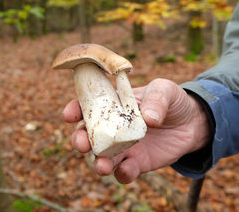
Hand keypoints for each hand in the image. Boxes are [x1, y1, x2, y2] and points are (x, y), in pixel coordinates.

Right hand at [64, 78, 209, 183]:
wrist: (192, 123)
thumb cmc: (171, 100)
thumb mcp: (165, 90)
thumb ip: (156, 99)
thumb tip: (149, 119)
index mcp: (111, 105)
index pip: (86, 107)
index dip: (74, 111)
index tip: (70, 115)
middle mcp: (112, 127)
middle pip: (87, 135)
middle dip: (79, 140)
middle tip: (82, 144)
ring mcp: (122, 147)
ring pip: (101, 157)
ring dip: (98, 163)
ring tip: (102, 166)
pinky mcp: (137, 163)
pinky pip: (124, 171)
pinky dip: (122, 173)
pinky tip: (127, 170)